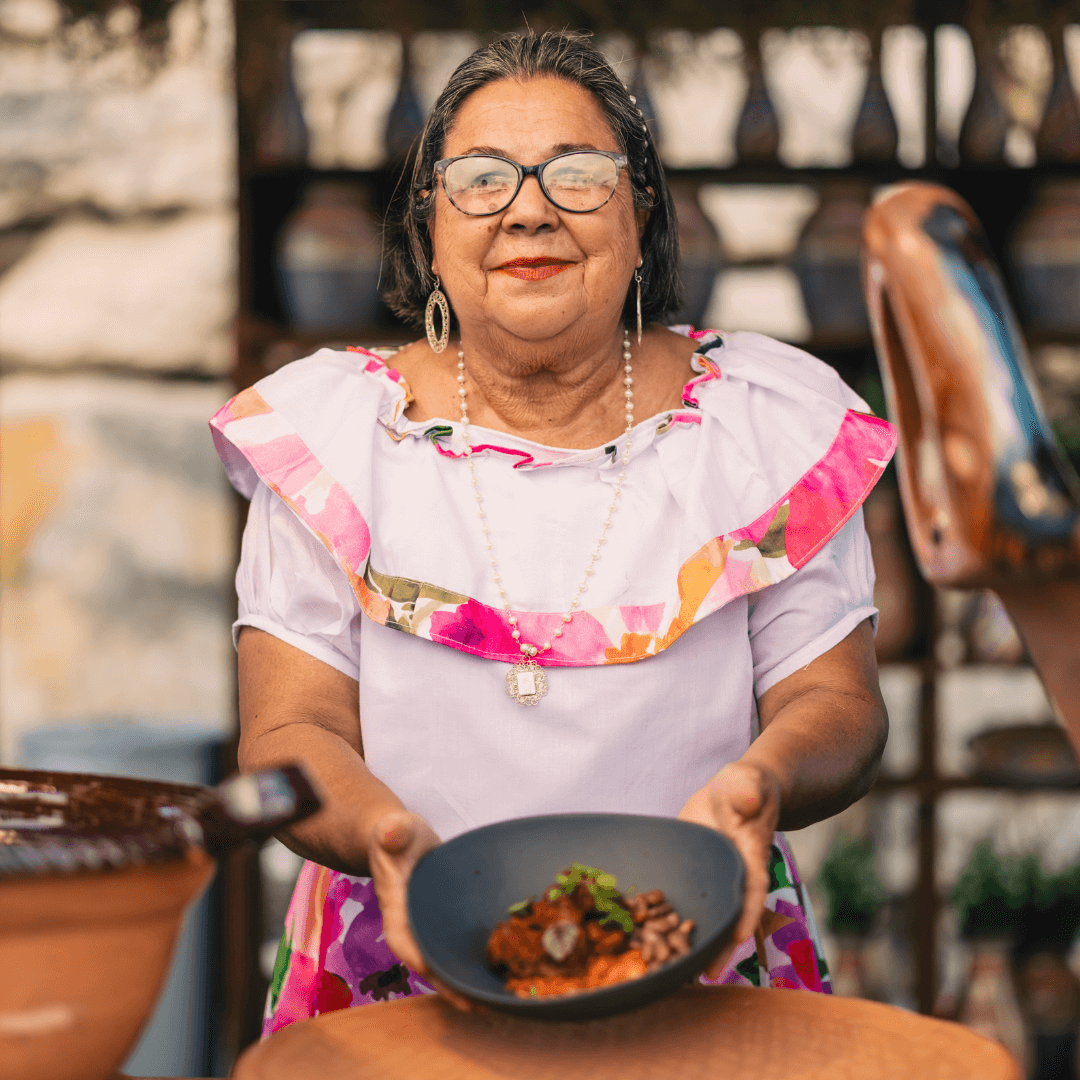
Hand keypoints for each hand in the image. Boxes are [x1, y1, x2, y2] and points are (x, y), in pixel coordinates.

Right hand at [365, 809, 479, 1011]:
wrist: (399, 838)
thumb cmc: (396, 835)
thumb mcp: (395, 830)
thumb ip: (394, 832)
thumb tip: (392, 833)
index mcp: (396, 912)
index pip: (407, 945)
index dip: (427, 965)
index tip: (449, 983)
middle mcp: (412, 928)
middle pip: (430, 964)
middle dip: (453, 986)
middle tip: (483, 1004)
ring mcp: (429, 928)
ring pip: (446, 960)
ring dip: (467, 978)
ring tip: (499, 997)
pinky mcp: (444, 923)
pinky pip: (458, 945)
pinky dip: (475, 957)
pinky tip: (503, 966)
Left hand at [677, 761, 780, 977]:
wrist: (733, 793)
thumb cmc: (745, 787)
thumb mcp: (747, 783)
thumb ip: (746, 790)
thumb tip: (746, 797)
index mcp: (751, 858)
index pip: (753, 890)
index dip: (747, 914)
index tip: (737, 937)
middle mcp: (732, 877)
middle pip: (728, 915)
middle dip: (718, 945)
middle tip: (704, 974)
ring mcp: (710, 880)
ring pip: (703, 915)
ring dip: (691, 940)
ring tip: (676, 971)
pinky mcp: (690, 877)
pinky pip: (679, 900)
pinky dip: (666, 919)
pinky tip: (647, 940)